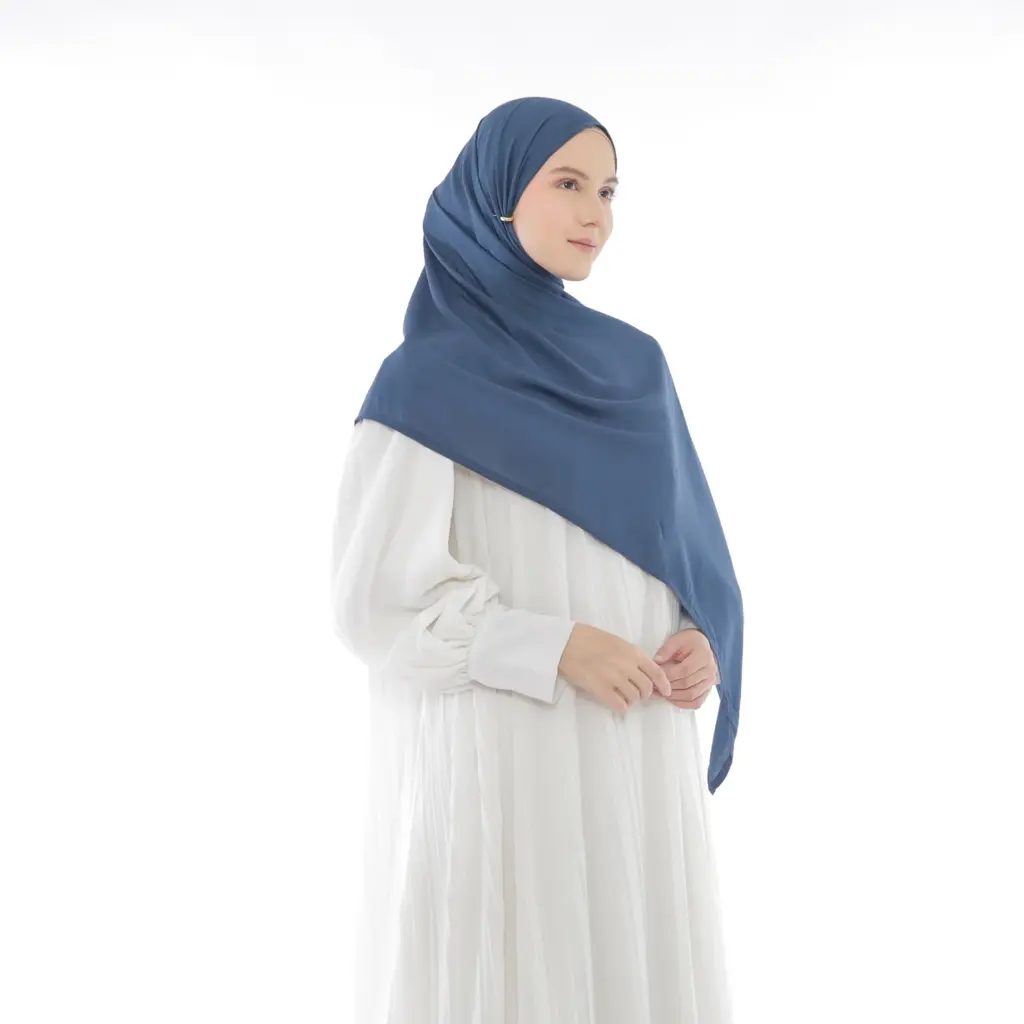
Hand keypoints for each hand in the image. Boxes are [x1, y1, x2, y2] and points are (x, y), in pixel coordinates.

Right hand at [558, 623, 672, 713]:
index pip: (657, 672)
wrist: (567, 643)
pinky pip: (620, 705)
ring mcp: (614, 679)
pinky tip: (616, 702)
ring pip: (634, 698)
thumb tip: (643, 671)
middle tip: (637, 693)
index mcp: (632, 652)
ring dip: (631, 700)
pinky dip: (621, 706)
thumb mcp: (617, 642)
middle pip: (646, 688)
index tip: (666, 692)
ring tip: (623, 696)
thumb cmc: (589, 638)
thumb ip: (632, 656)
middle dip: (644, 693)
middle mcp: (627, 666)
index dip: (664, 685)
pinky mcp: (601, 690)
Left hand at [652, 628, 718, 709]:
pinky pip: (697, 702)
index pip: (684, 670)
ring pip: (691, 695)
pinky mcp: (708, 690)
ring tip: (660, 693)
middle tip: (654, 686)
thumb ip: (666, 650)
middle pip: (687, 684)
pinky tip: (672, 699)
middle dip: (668, 686)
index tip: (656, 675)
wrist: (704, 646)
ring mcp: (710, 682)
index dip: (668, 675)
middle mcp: (710, 670)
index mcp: (703, 655)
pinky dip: (683, 704)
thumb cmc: (690, 642)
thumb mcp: (677, 640)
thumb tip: (656, 662)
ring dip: (674, 697)